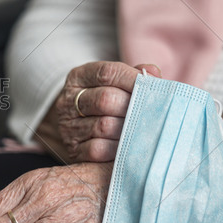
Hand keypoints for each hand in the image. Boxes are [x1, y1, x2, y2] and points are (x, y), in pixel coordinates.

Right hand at [34, 61, 160, 162]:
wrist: (73, 129)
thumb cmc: (102, 103)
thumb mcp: (112, 83)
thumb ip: (132, 76)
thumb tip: (153, 74)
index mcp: (78, 78)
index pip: (106, 73)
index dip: (132, 79)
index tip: (151, 85)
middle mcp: (69, 101)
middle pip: (105, 100)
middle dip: (131, 106)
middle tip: (149, 112)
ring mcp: (68, 127)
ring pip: (103, 126)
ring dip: (127, 129)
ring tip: (142, 130)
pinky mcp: (72, 150)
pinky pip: (97, 149)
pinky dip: (116, 149)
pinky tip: (128, 147)